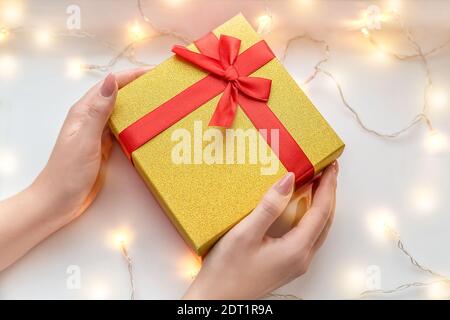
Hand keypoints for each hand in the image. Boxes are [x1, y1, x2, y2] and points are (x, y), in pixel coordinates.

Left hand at [0, 68, 147, 270]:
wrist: (59, 201)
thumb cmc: (68, 171)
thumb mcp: (85, 139)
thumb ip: (99, 111)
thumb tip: (111, 80)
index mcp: (84, 111)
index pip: (111, 85)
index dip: (132, 76)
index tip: (155, 72)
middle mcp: (92, 118)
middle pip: (118, 96)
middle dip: (139, 88)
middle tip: (164, 87)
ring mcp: (99, 133)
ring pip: (123, 112)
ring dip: (140, 106)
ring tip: (162, 103)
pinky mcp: (106, 147)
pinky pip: (124, 130)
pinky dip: (136, 125)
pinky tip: (149, 127)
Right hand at [183, 162, 338, 298]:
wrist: (216, 299)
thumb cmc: (227, 271)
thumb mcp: (245, 234)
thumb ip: (269, 206)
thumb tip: (289, 180)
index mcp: (296, 250)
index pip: (321, 212)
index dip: (328, 187)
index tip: (331, 166)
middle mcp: (301, 258)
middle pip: (324, 220)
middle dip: (329, 194)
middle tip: (327, 170)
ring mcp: (295, 263)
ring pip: (317, 229)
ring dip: (320, 205)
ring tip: (318, 184)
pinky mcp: (286, 264)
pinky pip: (306, 235)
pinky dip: (309, 217)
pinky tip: (300, 208)